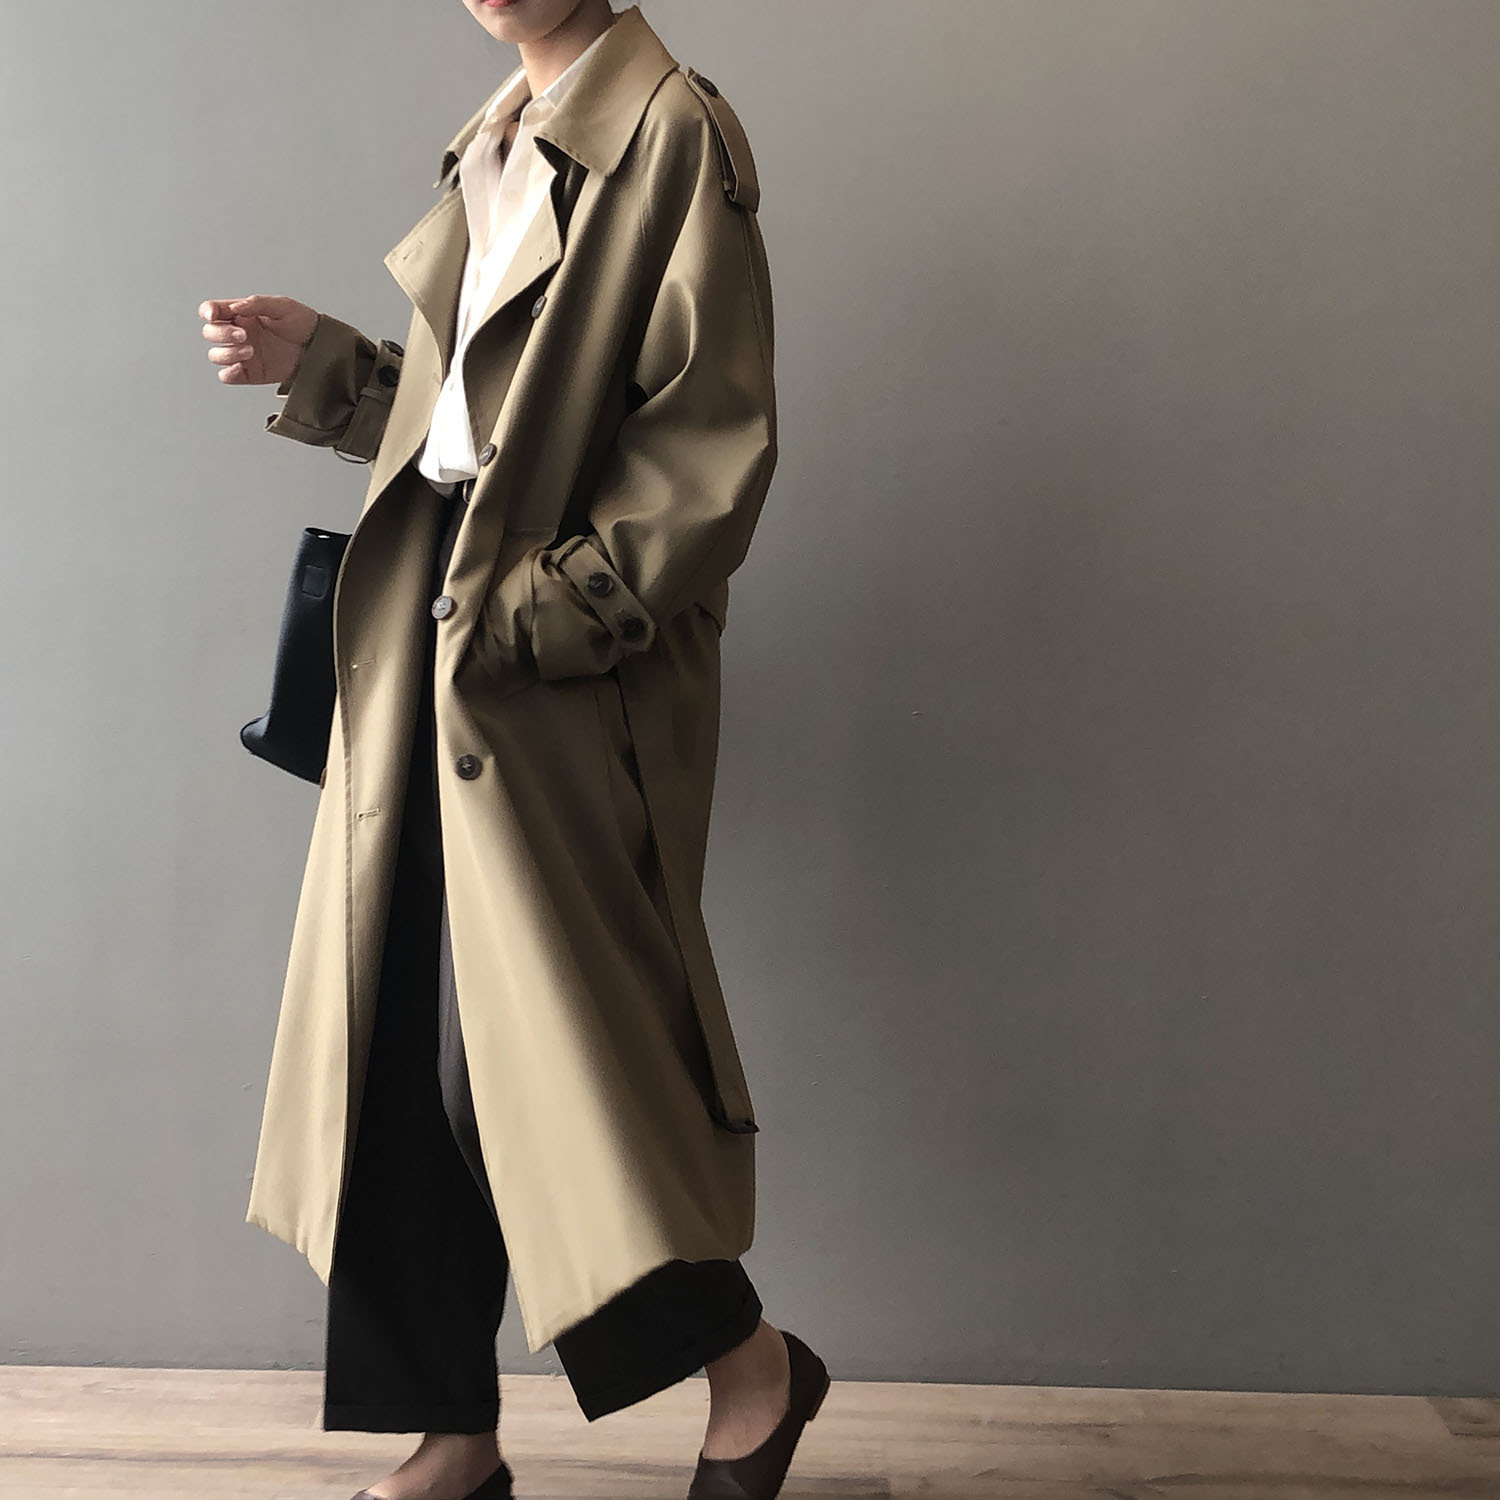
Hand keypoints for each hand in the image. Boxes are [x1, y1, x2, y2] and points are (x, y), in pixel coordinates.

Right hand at [198, 294, 318, 385]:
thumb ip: (257, 304)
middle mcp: (239, 333)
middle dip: (222, 333)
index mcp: (242, 314)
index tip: (214, 315)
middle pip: (210, 333)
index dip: (208, 311)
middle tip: (245, 335)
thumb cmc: (303, 323)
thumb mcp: (282, 306)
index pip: (212, 310)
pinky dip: (228, 373)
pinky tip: (241, 367)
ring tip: (251, 350)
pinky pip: (228, 376)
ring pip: (216, 355)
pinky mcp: (251, 373)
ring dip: (227, 353)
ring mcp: (243, 354)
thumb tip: (235, 308)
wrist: (322, 348)